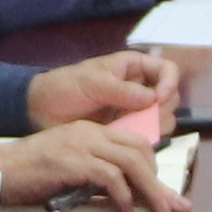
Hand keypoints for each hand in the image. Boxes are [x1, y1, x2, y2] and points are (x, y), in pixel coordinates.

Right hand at [0, 120, 182, 211]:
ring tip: (157, 211)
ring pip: (131, 163)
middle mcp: (89, 133)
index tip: (165, 191)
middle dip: (160, 181)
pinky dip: (122, 197)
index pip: (135, 143)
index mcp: (90, 131)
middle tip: (172, 205)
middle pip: (139, 151)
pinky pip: (109, 177)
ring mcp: (80, 145)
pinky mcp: (71, 161)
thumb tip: (122, 197)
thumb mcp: (69, 170)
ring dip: (149, 190)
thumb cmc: (28, 174)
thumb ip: (95, 177)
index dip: (155, 168)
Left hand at [27, 49, 179, 130]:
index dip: (169, 84)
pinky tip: (127, 143)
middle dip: (162, 110)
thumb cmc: (64, 87)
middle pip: (170, 98)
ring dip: (154, 127)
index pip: (167, 70)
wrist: (41, 112)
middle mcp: (139, 88)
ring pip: (163, 120)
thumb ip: (120, 89)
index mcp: (133, 68)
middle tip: (145, 120)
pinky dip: (143, 141)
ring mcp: (135, 112)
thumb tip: (152, 99)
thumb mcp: (91, 82)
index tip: (158, 100)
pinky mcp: (127, 132)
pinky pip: (146, 137)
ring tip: (132, 131)